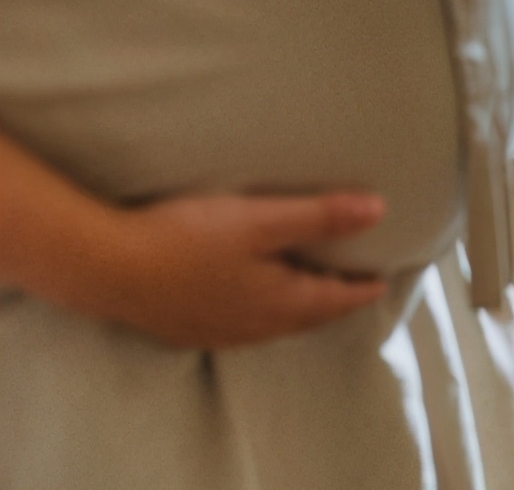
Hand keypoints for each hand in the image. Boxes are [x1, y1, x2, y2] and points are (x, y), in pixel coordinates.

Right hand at [80, 193, 388, 349]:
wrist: (105, 267)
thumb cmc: (187, 238)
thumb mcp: (261, 220)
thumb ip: (320, 216)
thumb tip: (378, 210)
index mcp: (280, 303)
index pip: (336, 300)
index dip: (362, 288)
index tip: (381, 282)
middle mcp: (254, 326)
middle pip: (308, 316)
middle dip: (333, 301)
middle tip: (352, 287)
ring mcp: (218, 331)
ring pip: (274, 323)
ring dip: (297, 307)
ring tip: (309, 291)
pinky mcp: (186, 326)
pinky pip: (241, 324)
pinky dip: (262, 311)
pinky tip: (250, 299)